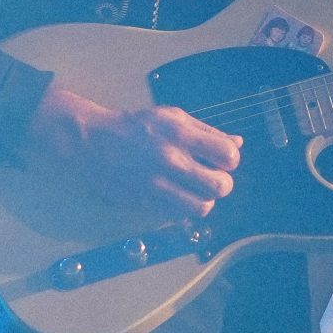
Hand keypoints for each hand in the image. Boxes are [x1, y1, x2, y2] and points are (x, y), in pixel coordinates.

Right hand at [26, 84, 240, 218]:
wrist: (95, 142)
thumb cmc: (137, 127)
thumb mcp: (174, 117)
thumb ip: (207, 132)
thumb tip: (238, 144)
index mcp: (180, 134)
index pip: (228, 155)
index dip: (230, 160)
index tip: (221, 159)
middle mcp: (170, 161)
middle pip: (220, 186)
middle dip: (222, 183)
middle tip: (212, 178)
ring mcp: (157, 185)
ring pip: (202, 207)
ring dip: (204, 200)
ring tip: (195, 190)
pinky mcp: (145, 203)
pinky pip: (178, 215)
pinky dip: (182, 208)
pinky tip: (175, 195)